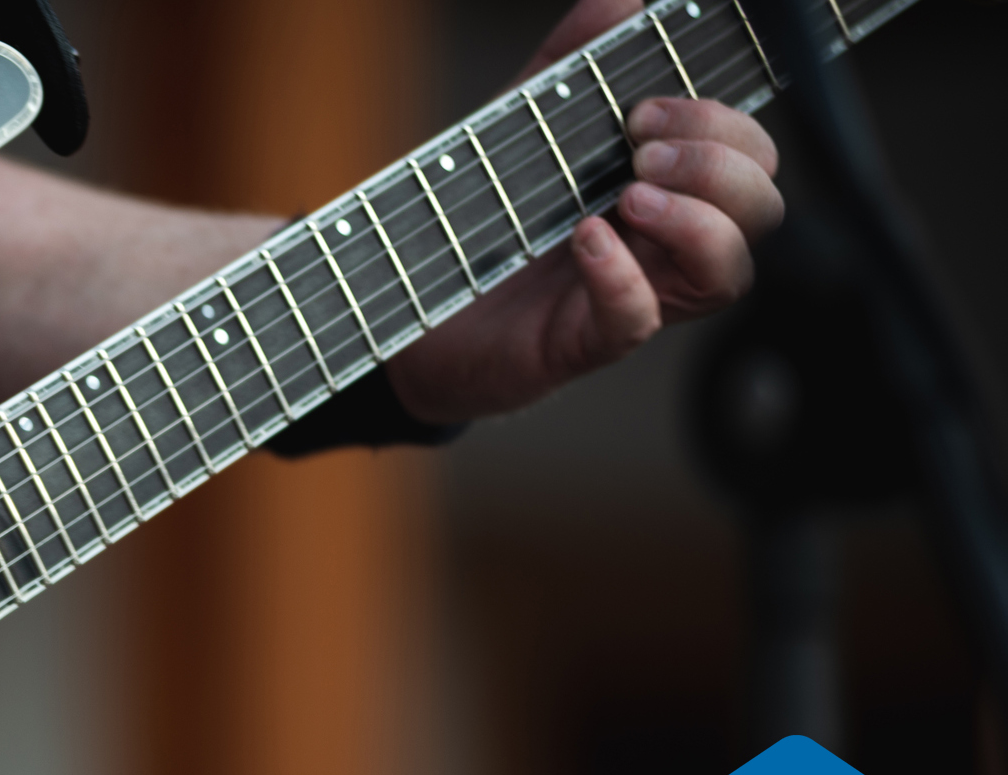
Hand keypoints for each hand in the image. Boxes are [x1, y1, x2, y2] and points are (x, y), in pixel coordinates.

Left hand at [386, 0, 783, 422]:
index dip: (723, 122)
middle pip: (762, 205)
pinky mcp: (590, 340)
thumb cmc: (488, 210)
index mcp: (673, 185)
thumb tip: (622, 3)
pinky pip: (639, 320)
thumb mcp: (526, 121)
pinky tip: (587, 240)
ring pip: (729, 271)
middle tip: (639, 149)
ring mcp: (640, 294)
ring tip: (630, 195)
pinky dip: (623, 276)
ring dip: (696, 222)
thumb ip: (573, 61)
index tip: (644, 105)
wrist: (413, 289)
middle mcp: (671, 242)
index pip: (750, 152)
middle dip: (717, 164)